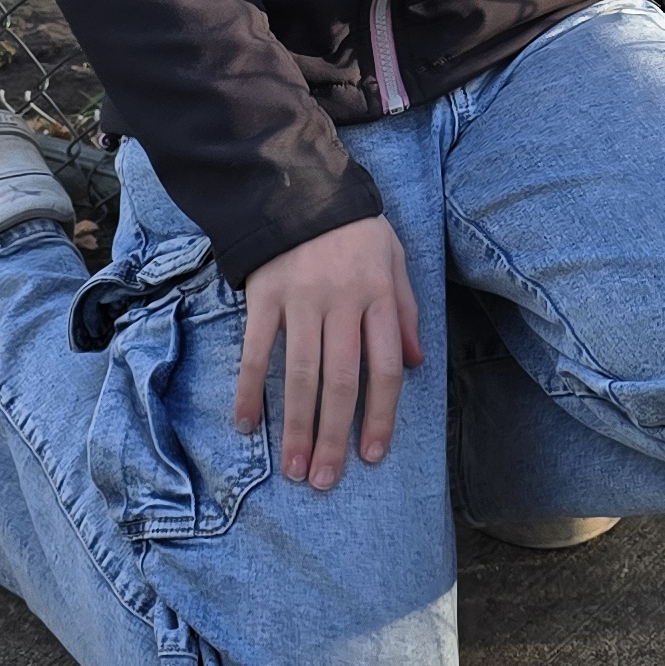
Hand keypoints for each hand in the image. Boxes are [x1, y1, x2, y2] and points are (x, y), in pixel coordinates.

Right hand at [233, 215, 420, 487]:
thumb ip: (404, 311)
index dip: (380, 415)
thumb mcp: (394, 259)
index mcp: (378, 297)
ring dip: (296, 426)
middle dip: (333, 436)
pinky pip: (255, 350)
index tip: (372, 455)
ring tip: (295, 468)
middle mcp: (342, 303)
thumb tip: (418, 363)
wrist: (301, 185)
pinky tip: (246, 425)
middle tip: (325, 480)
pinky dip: (248, 389)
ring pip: (299, 374)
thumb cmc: (355, 230)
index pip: (385, 368)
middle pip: (341, 381)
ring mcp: (301, 300)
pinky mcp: (264, 296)